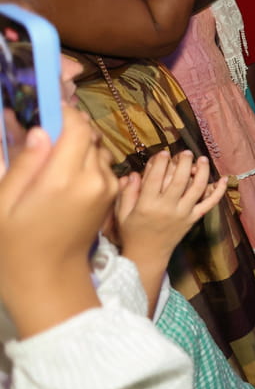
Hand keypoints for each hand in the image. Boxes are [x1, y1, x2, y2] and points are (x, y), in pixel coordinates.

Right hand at [0, 106, 116, 336]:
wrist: (48, 278)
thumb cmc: (17, 243)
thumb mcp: (5, 202)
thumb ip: (24, 162)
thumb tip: (38, 128)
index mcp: (67, 178)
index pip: (78, 127)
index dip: (63, 112)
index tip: (44, 110)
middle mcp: (95, 178)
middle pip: (89, 134)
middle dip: (68, 127)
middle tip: (42, 133)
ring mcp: (107, 187)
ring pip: (97, 147)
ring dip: (77, 145)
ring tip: (50, 158)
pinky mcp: (111, 195)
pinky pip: (101, 164)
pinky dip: (86, 160)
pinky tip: (63, 174)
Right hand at [112, 150, 225, 267]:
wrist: (147, 255)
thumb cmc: (132, 232)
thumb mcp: (122, 213)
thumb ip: (127, 193)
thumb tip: (133, 173)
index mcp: (147, 205)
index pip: (156, 178)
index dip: (160, 162)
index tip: (164, 152)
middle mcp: (167, 208)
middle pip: (180, 180)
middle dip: (184, 162)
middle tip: (186, 152)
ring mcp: (183, 214)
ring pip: (197, 189)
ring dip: (203, 172)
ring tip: (202, 159)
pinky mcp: (193, 219)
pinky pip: (209, 204)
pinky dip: (218, 192)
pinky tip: (224, 179)